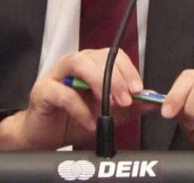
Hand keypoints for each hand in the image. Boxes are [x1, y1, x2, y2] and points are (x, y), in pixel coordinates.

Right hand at [0, 48, 152, 149]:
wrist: (43, 136)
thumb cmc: (72, 120)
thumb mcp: (106, 114)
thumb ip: (129, 107)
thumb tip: (151, 101)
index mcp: (89, 65)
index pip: (112, 56)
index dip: (128, 70)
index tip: (139, 89)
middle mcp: (73, 64)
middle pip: (97, 58)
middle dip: (116, 78)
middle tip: (126, 100)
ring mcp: (56, 75)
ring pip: (78, 65)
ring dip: (99, 83)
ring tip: (110, 105)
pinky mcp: (42, 90)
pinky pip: (63, 93)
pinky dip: (80, 109)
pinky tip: (90, 122)